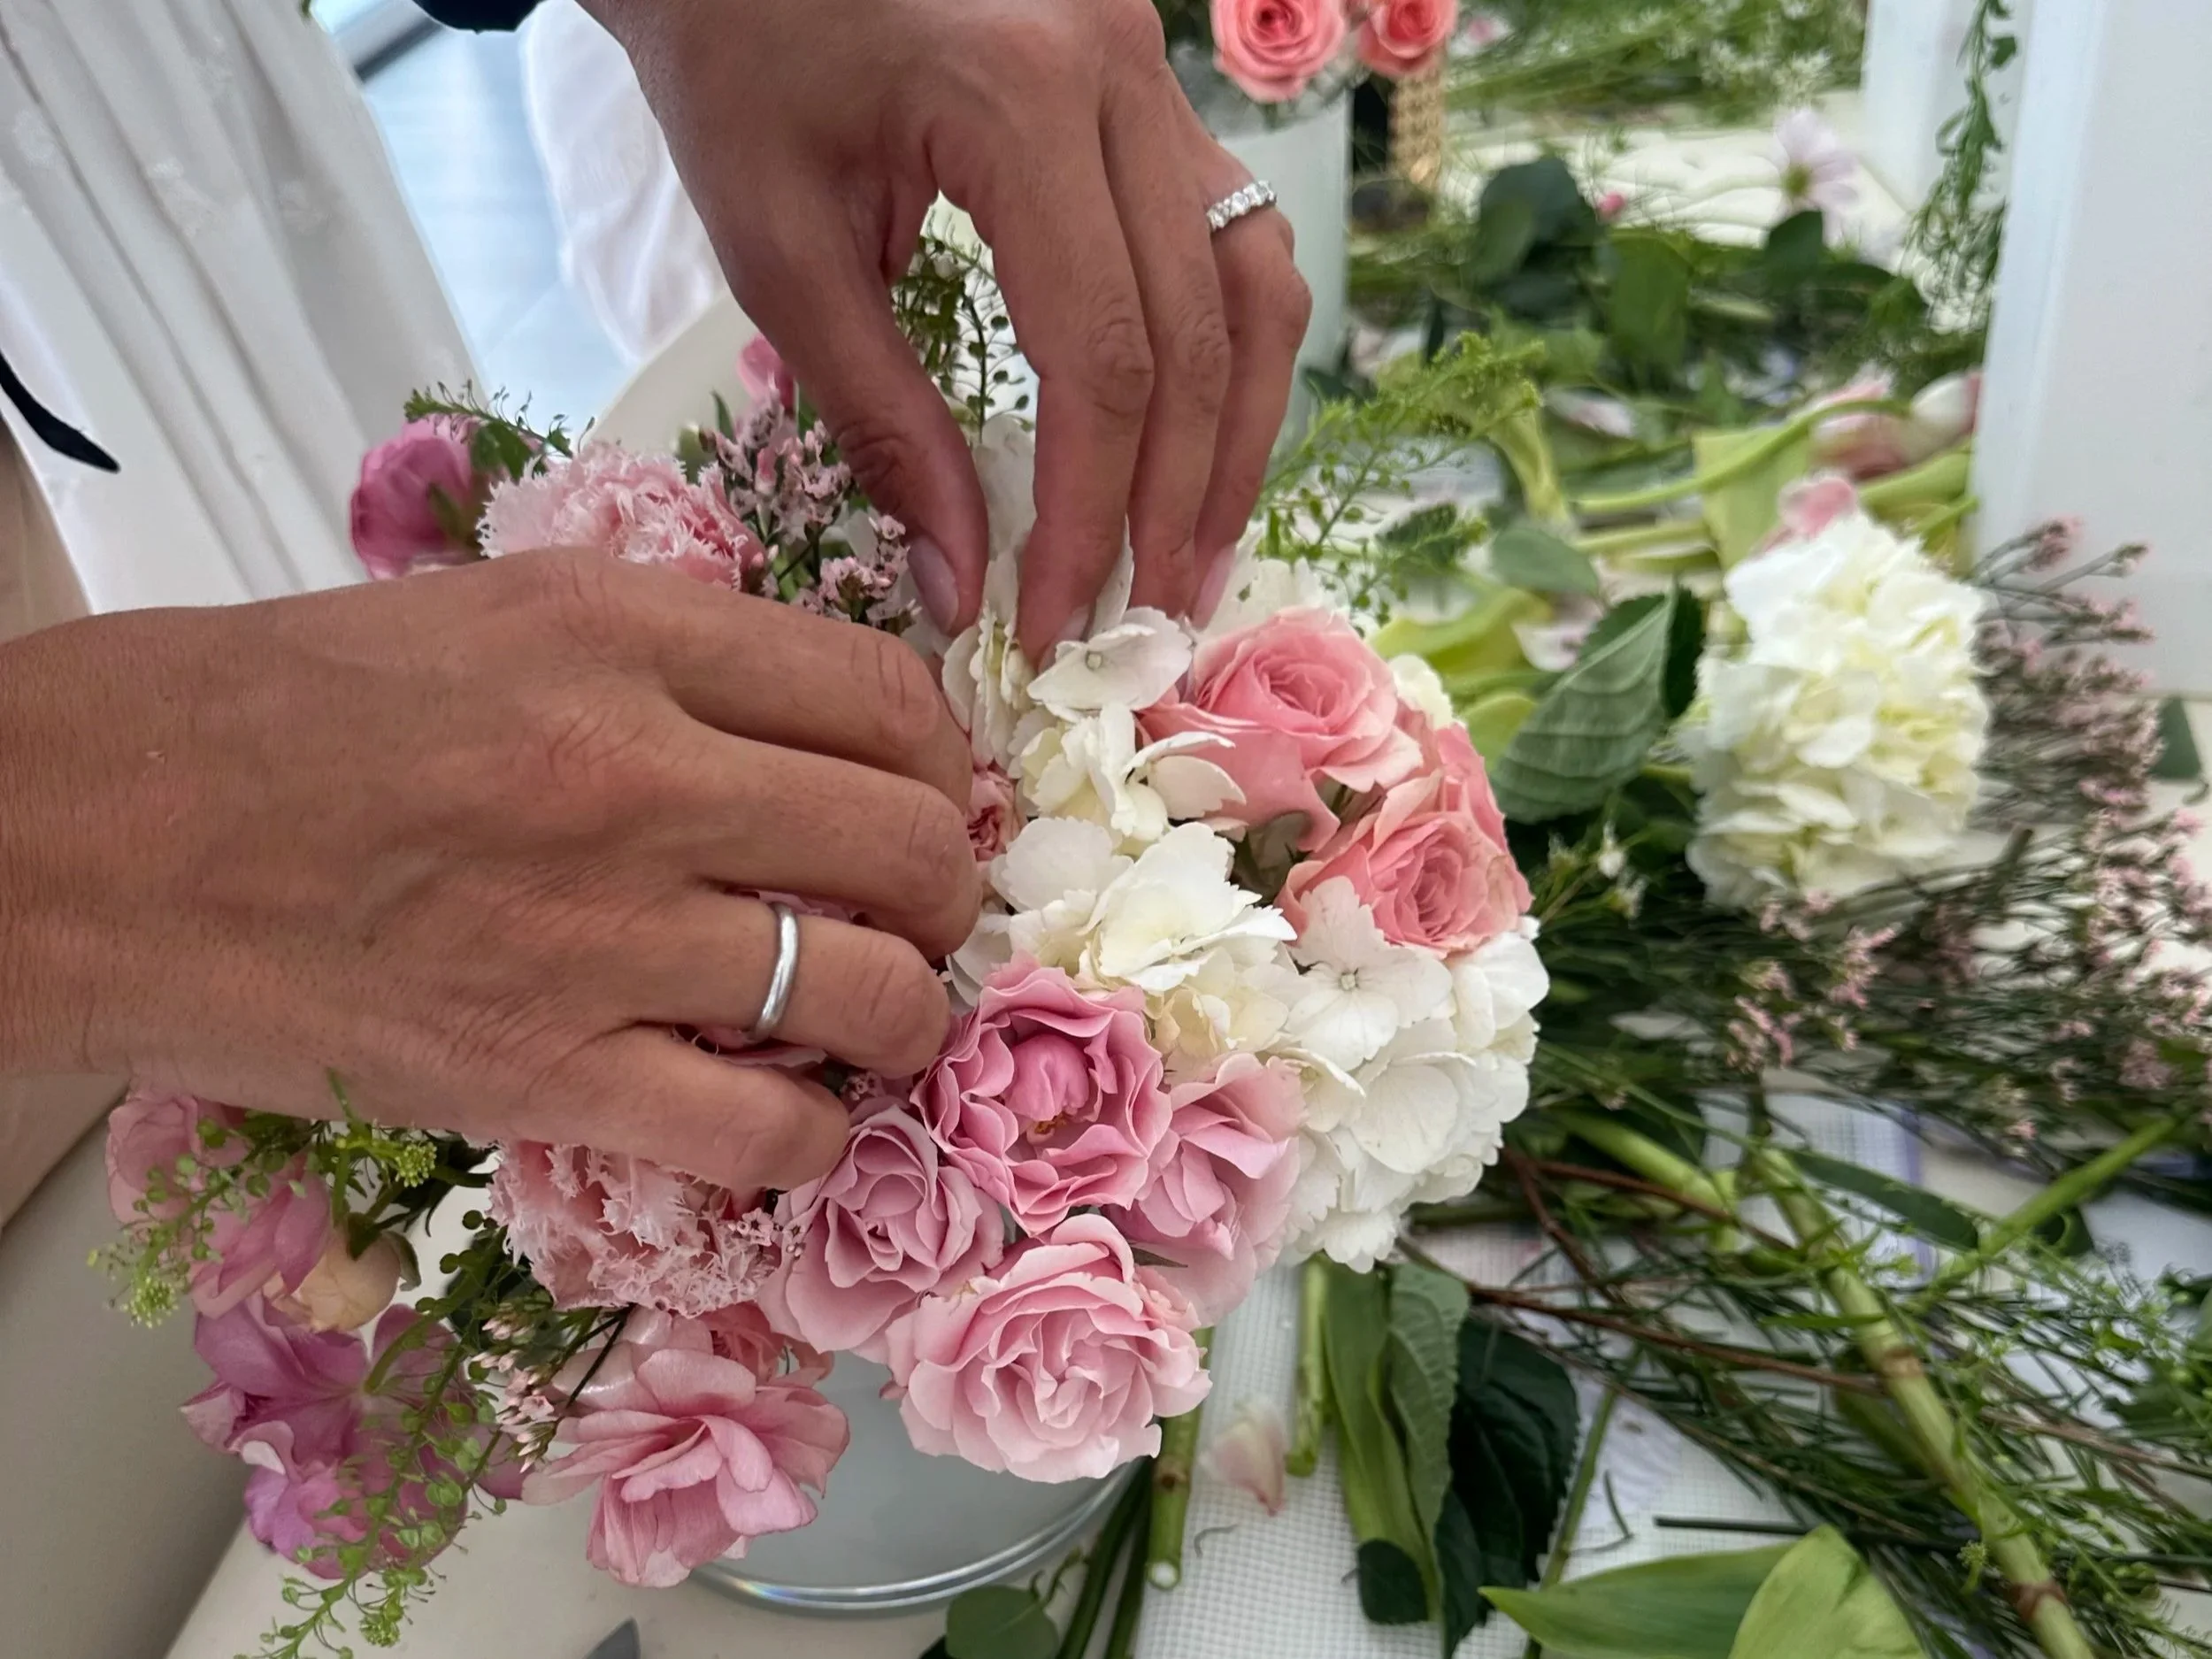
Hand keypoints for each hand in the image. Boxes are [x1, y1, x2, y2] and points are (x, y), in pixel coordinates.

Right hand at [0, 552, 979, 1191]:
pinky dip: (812, 1134)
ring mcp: (602, 934)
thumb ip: (668, 658)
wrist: (97, 835)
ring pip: (874, 991)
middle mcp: (640, 774)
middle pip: (908, 841)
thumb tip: (812, 730)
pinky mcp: (544, 1073)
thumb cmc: (278, 712)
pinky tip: (792, 1113)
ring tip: (880, 1017)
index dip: (939, 759)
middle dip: (943, 887)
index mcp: (625, 632)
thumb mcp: (496, 617)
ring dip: (908, 1014)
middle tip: (915, 909)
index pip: (884, 693)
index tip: (927, 795)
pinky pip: (765, 1132)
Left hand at [588, 0, 1311, 655]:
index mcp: (1020, 97)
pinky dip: (1229, 356)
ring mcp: (1158, 71)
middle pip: (1203, 334)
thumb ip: (882, 423)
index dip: (1096, 513)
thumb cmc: (736, 69)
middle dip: (1179, 501)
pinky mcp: (1158, 88)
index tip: (1059, 622)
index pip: (1104, 358)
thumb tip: (967, 584)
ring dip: (1239, 436)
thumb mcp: (781, 254)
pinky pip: (1234, 238)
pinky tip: (1198, 446)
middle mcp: (1124, 73)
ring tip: (1192, 557)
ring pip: (1256, 284)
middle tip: (1148, 623)